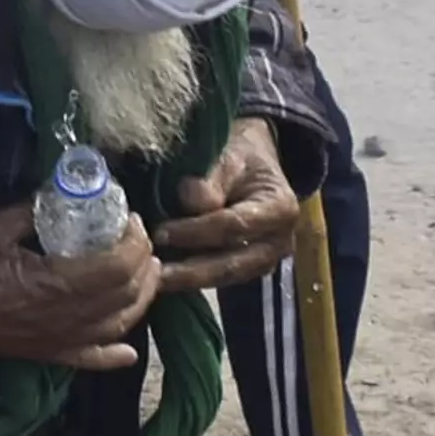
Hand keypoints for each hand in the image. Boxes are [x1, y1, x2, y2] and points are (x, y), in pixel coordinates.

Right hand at [0, 201, 159, 371]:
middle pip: (126, 296)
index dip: (135, 242)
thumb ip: (32, 209)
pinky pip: (88, 360)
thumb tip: (64, 190)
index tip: (132, 218)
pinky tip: (128, 350)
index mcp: (52, 283)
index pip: (117, 267)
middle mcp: (62, 318)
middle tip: (138, 238)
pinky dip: (113, 355)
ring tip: (144, 274)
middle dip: (143, 265)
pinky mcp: (42, 354)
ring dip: (139, 301)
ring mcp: (54, 341)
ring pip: (117, 327)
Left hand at [149, 121, 302, 297]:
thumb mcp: (228, 154)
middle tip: (153, 272)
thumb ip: (212, 177)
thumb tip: (192, 201)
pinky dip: (193, 280)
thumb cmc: (240, 155)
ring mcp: (267, 260)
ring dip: (189, 281)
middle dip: (190, 270)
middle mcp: (280, 242)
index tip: (161, 232)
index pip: (234, 225)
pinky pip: (222, 280)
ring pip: (226, 278)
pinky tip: (165, 278)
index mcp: (281, 208)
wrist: (253, 163)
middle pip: (232, 263)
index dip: (196, 231)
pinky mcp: (251, 269)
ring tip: (154, 280)